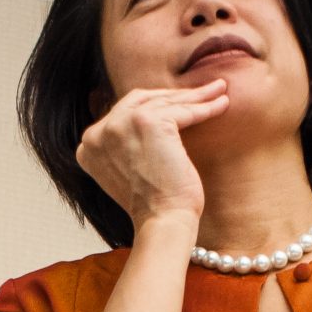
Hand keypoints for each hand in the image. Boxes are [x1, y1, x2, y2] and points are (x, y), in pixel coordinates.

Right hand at [76, 79, 228, 228]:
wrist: (163, 221)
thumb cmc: (155, 204)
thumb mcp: (128, 170)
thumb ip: (127, 145)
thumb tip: (152, 120)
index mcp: (89, 144)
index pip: (123, 111)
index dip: (153, 104)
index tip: (178, 101)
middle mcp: (99, 131)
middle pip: (143, 99)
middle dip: (175, 94)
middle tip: (203, 90)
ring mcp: (120, 124)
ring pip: (166, 102)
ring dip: (196, 95)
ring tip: (218, 91)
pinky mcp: (148, 122)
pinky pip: (184, 110)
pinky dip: (206, 107)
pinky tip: (222, 104)